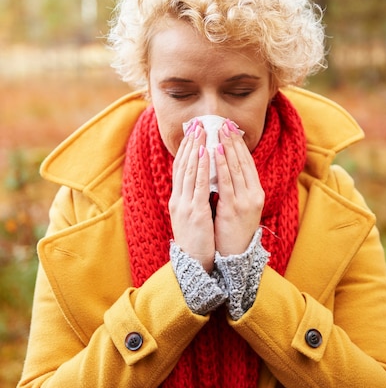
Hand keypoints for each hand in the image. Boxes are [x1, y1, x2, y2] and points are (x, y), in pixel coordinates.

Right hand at [169, 123, 214, 271]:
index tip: (191, 132)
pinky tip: (205, 153)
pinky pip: (198, 185)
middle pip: (182, 165)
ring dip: (195, 148)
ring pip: (189, 171)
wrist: (193, 263)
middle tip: (196, 124)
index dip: (185, 149)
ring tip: (201, 131)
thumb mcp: (191, 216)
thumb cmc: (196, 241)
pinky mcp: (194, 212)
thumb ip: (194, 198)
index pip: (180, 169)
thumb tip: (202, 182)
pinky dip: (201, 167)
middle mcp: (178, 199)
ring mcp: (185, 205)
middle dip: (190, 143)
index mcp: (177, 200)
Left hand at [214, 120, 264, 255]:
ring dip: (226, 148)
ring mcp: (245, 201)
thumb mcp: (239, 206)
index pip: (248, 163)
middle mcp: (254, 194)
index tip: (231, 128)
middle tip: (224, 123)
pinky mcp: (234, 208)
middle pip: (243, 162)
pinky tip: (214, 153)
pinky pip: (226, 183)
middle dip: (233, 141)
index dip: (239, 144)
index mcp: (256, 193)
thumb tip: (225, 168)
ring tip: (219, 132)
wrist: (236, 256)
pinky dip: (220, 166)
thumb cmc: (234, 231)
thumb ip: (235, 188)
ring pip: (235, 169)